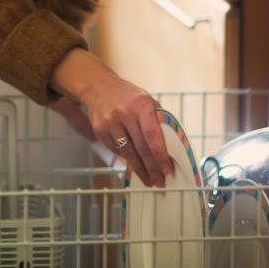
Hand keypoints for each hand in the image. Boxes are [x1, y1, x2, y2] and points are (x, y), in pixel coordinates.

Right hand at [49, 48, 173, 187]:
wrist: (98, 86)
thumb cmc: (128, 96)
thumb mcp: (146, 100)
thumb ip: (157, 119)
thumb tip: (171, 145)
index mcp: (141, 104)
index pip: (152, 134)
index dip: (160, 154)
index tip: (167, 169)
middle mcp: (124, 113)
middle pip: (141, 147)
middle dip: (152, 168)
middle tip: (159, 181)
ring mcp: (110, 122)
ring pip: (127, 153)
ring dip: (140, 169)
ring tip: (149, 180)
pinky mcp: (99, 130)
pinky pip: (116, 150)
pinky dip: (126, 159)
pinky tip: (134, 164)